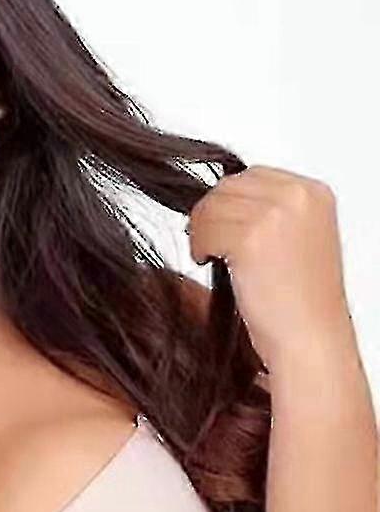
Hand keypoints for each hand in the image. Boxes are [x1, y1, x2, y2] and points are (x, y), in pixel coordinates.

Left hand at [186, 164, 354, 370]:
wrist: (309, 336)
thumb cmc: (300, 300)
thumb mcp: (296, 239)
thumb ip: (270, 211)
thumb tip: (222, 199)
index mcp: (313, 193)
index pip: (251, 175)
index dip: (227, 200)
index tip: (220, 223)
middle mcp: (298, 197)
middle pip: (227, 186)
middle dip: (210, 213)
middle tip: (207, 242)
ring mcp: (275, 215)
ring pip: (211, 206)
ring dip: (201, 230)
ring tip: (209, 255)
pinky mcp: (251, 238)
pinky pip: (204, 230)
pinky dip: (199, 246)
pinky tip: (208, 262)